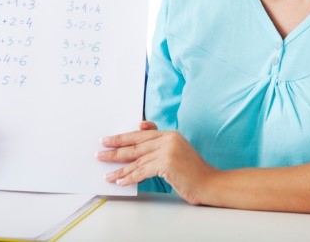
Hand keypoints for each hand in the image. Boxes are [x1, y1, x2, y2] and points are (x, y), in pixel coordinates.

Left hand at [97, 121, 217, 204]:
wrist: (210, 183)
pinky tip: (120, 181)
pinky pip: (142, 171)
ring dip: (119, 169)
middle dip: (115, 150)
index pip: (140, 135)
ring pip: (136, 160)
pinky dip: (130, 177)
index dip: (122, 138)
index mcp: (169, 134)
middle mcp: (167, 139)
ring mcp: (167, 151)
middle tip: (99, 154)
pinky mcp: (166, 164)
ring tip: (106, 173)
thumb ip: (159, 141)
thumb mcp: (176, 150)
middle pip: (135, 145)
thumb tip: (139, 127)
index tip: (107, 140)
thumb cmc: (192, 171)